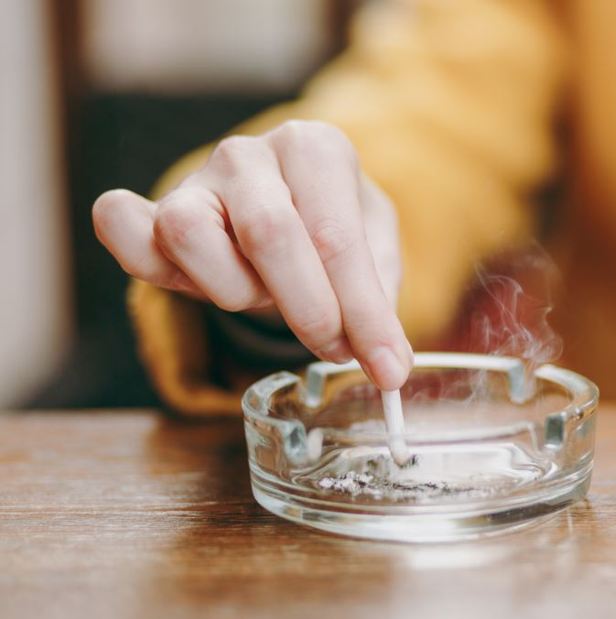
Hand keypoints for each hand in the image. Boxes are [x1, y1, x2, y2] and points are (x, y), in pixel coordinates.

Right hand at [93, 120, 411, 389]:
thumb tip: (387, 363)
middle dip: (309, 309)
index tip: (388, 367)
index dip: (363, 313)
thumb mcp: (376, 252)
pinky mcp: (154, 209)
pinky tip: (188, 281)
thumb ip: (378, 299)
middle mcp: (250, 152)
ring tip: (266, 297)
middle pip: (268, 233)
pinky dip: (141, 257)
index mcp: (316, 148)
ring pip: (188, 233)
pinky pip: (120, 224)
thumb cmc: (333, 229)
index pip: (337, 237)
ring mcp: (197, 178)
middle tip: (336, 349)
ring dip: (233, 289)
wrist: (290, 204)